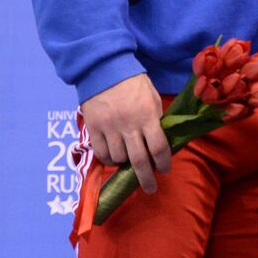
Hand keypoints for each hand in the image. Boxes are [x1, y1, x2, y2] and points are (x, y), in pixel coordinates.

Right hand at [79, 73, 170, 193]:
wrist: (105, 70)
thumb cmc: (134, 84)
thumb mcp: (153, 98)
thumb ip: (156, 120)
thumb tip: (160, 141)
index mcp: (148, 116)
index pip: (158, 147)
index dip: (163, 162)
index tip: (164, 170)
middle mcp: (129, 125)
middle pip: (138, 160)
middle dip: (146, 178)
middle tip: (150, 188)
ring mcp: (109, 128)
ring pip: (118, 158)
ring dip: (126, 165)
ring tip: (130, 164)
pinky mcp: (93, 128)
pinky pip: (101, 152)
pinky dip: (108, 159)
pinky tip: (114, 158)